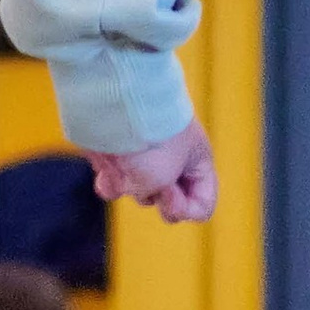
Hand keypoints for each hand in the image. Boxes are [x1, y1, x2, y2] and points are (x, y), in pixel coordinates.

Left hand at [89, 117, 217, 222]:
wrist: (117, 100)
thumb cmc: (147, 138)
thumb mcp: (162, 181)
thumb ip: (150, 198)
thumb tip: (123, 186)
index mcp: (197, 162)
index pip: (203, 204)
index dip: (187, 209)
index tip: (169, 194)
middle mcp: (174, 160)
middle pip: (169, 202)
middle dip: (157, 197)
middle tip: (148, 178)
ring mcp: (145, 156)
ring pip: (140, 193)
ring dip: (131, 187)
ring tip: (124, 165)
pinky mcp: (119, 153)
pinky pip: (115, 182)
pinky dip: (111, 181)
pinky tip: (106, 172)